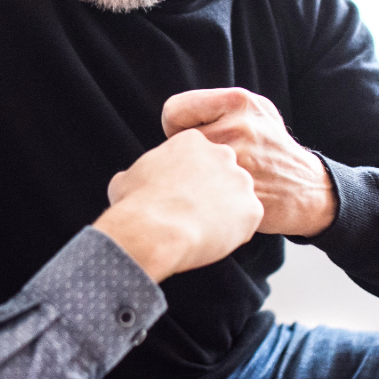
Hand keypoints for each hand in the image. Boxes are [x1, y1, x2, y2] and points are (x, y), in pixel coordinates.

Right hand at [94, 129, 262, 281]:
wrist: (155, 231)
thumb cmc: (136, 204)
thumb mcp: (126, 179)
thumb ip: (139, 174)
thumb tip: (129, 181)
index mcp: (192, 141)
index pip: (200, 155)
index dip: (189, 176)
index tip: (179, 193)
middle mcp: (222, 154)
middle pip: (223, 171)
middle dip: (211, 189)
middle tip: (192, 210)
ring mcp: (241, 181)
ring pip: (237, 196)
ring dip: (224, 210)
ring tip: (201, 227)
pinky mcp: (252, 208)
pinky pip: (247, 220)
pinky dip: (235, 231)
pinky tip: (213, 238)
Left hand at [161, 88, 335, 237]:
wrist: (307, 188)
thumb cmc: (269, 146)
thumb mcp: (252, 110)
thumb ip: (214, 106)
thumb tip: (171, 116)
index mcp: (238, 101)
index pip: (173, 111)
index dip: (176, 127)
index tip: (191, 138)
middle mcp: (239, 128)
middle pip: (177, 144)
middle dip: (186, 155)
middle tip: (207, 163)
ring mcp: (241, 163)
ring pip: (184, 170)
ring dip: (191, 178)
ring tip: (215, 179)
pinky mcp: (241, 193)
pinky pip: (197, 195)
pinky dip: (201, 199)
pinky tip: (221, 198)